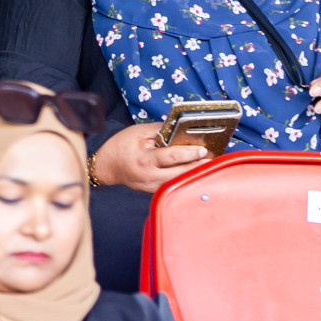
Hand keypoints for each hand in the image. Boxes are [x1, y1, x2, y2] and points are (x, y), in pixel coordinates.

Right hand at [91, 123, 208, 193]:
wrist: (106, 166)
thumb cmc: (120, 146)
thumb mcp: (138, 132)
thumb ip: (160, 131)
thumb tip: (180, 129)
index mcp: (145, 160)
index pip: (172, 157)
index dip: (189, 153)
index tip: (203, 149)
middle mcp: (150, 176)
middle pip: (181, 172)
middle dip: (199, 165)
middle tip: (213, 158)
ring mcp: (153, 186)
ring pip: (180, 181)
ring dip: (194, 172)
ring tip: (208, 163)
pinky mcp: (155, 191)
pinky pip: (174, 184)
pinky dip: (184, 177)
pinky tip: (193, 170)